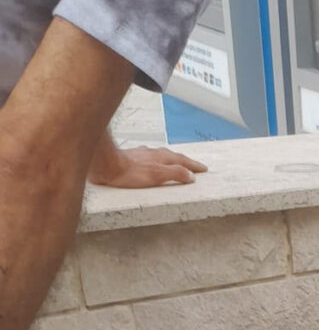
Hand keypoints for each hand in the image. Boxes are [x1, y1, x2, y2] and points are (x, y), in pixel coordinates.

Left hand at [88, 144, 207, 187]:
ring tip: (174, 163)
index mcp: (162, 157)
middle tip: (193, 166)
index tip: (203, 169)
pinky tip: (150, 163)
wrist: (105, 165)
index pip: (183, 161)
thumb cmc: (129, 172)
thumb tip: (190, 176)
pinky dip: (155, 160)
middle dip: (184, 161)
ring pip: (160, 155)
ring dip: (170, 160)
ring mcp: (141, 154)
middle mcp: (153, 153)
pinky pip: (148, 157)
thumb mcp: (157, 175)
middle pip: (173, 156)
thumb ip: (175, 174)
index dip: (194, 166)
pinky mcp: (130, 157)